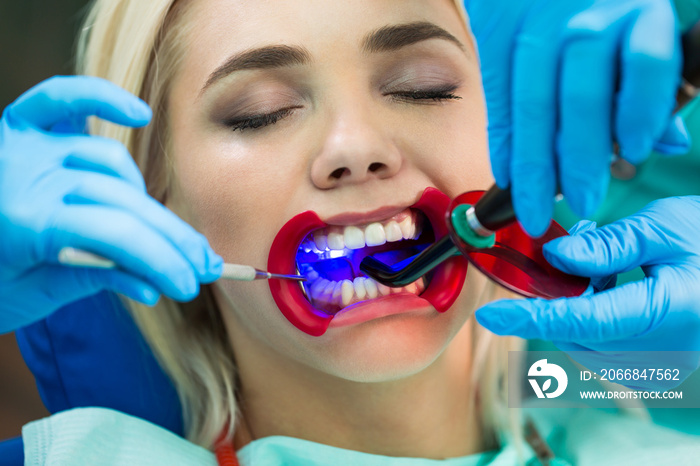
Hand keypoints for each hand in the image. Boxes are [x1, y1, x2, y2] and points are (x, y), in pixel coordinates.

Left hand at [0, 76, 222, 333]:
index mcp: (24, 223)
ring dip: (146, 200)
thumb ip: (96, 277)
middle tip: (201, 265)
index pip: (115, 235)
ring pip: (110, 162)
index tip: (188, 285)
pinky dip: (99, 99)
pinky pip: (62, 101)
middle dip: (168, 238)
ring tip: (163, 231)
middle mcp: (25, 175)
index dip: (159, 260)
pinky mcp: (18, 129)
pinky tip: (136, 115)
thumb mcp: (37, 296)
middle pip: (123, 202)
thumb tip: (155, 283)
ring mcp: (24, 147)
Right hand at [465, 0, 687, 235]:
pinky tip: (506, 175)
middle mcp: (585, 20)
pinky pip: (499, 100)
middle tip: (584, 203)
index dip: (640, 113)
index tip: (633, 153)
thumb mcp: (639, 28)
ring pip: (533, 106)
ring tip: (537, 207)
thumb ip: (651, 84)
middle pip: (582, 97)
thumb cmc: (599, 6)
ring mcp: (536, 29)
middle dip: (579, 159)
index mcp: (637, 13)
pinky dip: (503, 144)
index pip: (644, 64)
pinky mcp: (496, 38)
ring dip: (534, 165)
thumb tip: (669, 142)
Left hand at [475, 197, 699, 389]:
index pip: (582, 321)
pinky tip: (610, 284)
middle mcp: (661, 350)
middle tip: (568, 250)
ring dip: (575, 303)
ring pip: (586, 340)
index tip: (491, 316)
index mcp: (666, 313)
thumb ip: (608, 246)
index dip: (530, 319)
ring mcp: (660, 364)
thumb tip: (555, 259)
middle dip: (556, 295)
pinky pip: (604, 345)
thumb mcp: (666, 228)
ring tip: (601, 262)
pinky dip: (591, 316)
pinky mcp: (656, 365)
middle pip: (577, 332)